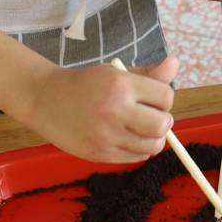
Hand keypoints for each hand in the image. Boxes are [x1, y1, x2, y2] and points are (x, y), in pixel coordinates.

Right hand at [13, 57, 179, 163]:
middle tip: (151, 118)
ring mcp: (107, 135)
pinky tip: (127, 138)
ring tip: (140, 130)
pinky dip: (138, 150)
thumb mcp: (115, 72)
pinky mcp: (100, 154)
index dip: (163, 99)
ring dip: (152, 139)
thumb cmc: (85, 83)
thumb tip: (176, 64)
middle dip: (163, 122)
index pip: (166, 97)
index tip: (153, 99)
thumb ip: (149, 74)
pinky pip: (135, 157)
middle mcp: (115, 110)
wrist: (45, 100)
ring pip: (152, 146)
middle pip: (162, 125)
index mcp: (121, 84)